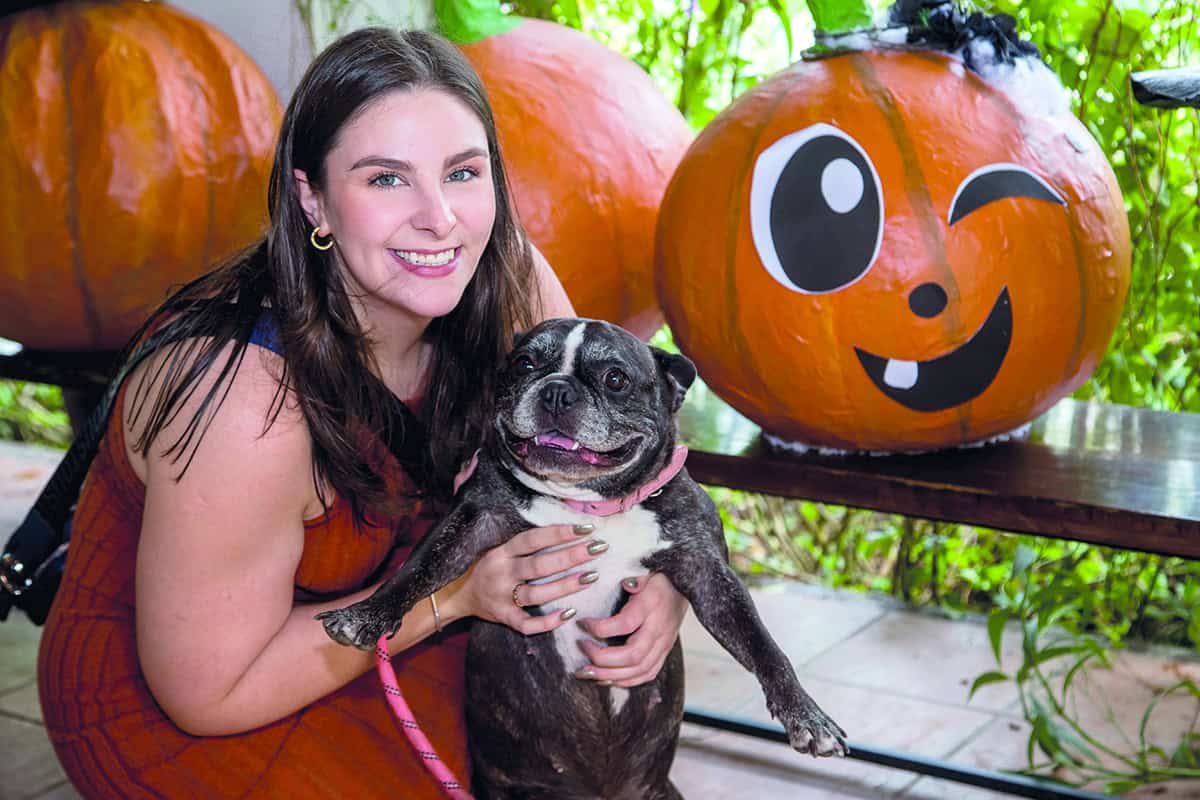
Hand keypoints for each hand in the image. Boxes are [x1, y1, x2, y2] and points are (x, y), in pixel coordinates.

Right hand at [441, 523, 600, 635]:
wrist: (454, 595)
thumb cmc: (485, 567)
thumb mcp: (498, 549)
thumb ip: (524, 545)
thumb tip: (566, 530)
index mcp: (501, 552)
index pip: (533, 539)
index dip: (559, 533)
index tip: (585, 528)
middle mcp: (501, 572)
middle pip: (539, 565)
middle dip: (571, 556)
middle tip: (598, 548)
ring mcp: (501, 597)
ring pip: (536, 593)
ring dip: (565, 585)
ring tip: (591, 576)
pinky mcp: (503, 618)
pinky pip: (526, 624)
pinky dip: (546, 622)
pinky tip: (568, 614)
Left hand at [577, 572, 687, 687]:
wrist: (685, 585)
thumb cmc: (657, 577)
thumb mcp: (645, 570)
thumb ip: (634, 578)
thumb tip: (625, 584)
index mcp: (652, 604)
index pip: (625, 624)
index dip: (600, 628)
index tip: (582, 623)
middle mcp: (660, 628)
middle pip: (633, 655)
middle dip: (602, 658)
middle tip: (582, 649)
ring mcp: (664, 643)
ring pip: (639, 670)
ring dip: (610, 674)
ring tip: (587, 671)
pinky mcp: (665, 651)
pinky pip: (647, 674)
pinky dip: (626, 681)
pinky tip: (607, 678)